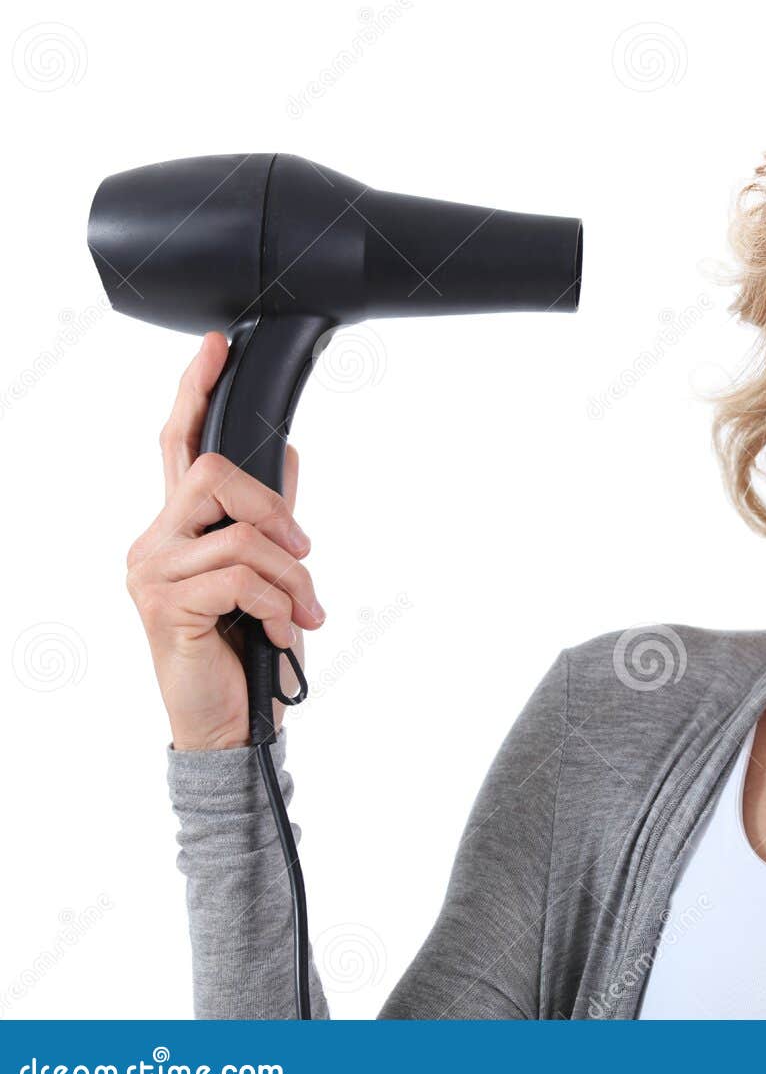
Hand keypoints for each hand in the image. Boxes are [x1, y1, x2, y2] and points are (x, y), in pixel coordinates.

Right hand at [125, 331, 325, 750]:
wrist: (231, 726)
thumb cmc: (244, 651)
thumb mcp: (267, 575)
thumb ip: (268, 518)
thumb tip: (285, 454)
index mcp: (177, 527)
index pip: (177, 445)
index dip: (193, 392)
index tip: (215, 347)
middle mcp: (155, 541)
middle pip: (212, 473)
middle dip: (274, 509)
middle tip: (303, 554)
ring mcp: (154, 573)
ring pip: (241, 535)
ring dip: (292, 579)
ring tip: (301, 613)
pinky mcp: (165, 606)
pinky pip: (241, 577)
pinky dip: (279, 605)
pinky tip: (280, 631)